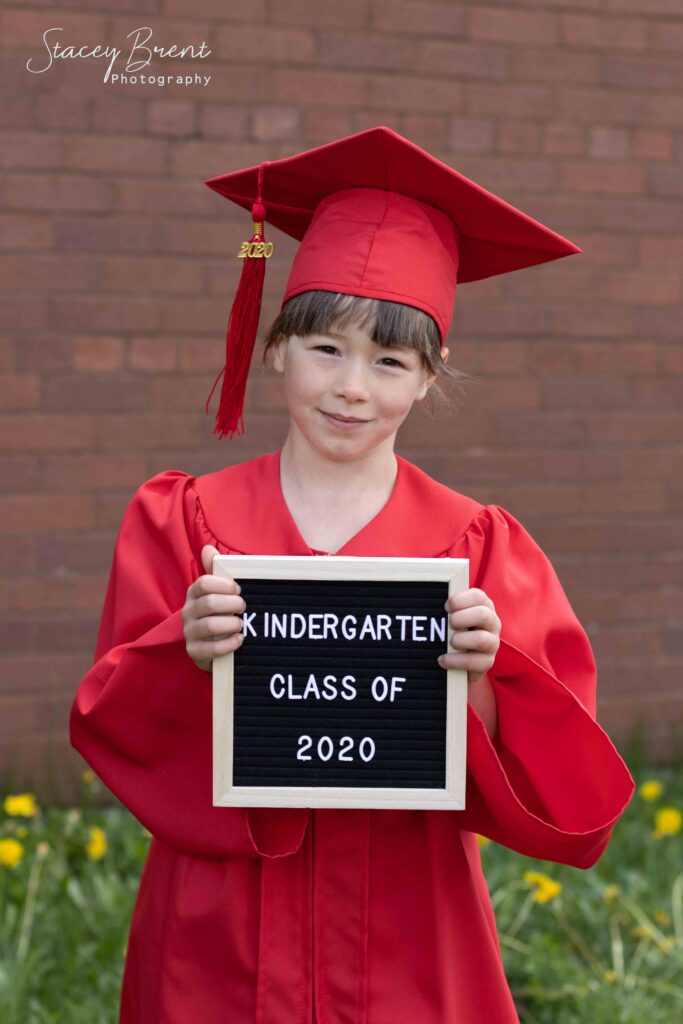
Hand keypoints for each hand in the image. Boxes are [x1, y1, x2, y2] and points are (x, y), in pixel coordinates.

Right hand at [182, 544, 245, 672]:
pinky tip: (239, 640)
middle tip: (243, 607)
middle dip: (231, 604)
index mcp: (194, 594)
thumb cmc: (218, 613)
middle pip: (208, 603)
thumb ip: (215, 570)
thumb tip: (208, 548)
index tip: (238, 589)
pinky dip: (228, 644)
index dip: (223, 585)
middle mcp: (188, 612)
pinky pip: (210, 649)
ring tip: (241, 624)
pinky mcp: (194, 652)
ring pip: (209, 626)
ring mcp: (189, 633)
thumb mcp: (218, 592)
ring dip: (230, 623)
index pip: (203, 583)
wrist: (211, 645)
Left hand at [437, 588, 500, 683]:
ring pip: (481, 639)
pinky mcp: (487, 661)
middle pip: (482, 615)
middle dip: (460, 619)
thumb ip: (447, 607)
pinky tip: (443, 659)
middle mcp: (492, 623)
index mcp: (484, 606)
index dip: (459, 600)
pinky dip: (456, 661)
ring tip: (450, 642)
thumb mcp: (453, 615)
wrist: (461, 659)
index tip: (446, 607)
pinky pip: (475, 662)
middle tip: (449, 625)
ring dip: (460, 640)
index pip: (478, 596)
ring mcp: (492, 643)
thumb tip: (430, 596)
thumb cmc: (455, 630)